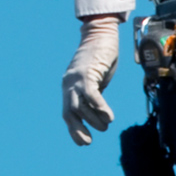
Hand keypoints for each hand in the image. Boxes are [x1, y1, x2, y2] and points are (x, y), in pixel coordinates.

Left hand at [62, 15, 122, 144]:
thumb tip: (98, 113)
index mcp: (69, 86)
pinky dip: (99, 107)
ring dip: (93, 120)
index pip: (66, 112)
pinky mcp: (87, 72)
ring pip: (79, 106)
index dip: (73, 129)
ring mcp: (76, 78)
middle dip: (79, 129)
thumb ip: (92, 93)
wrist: (101, 33)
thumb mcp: (94, 79)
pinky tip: (109, 117)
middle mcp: (69, 83)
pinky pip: (91, 95)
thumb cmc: (100, 58)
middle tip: (91, 140)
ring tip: (106, 125)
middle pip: (69, 112)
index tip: (83, 142)